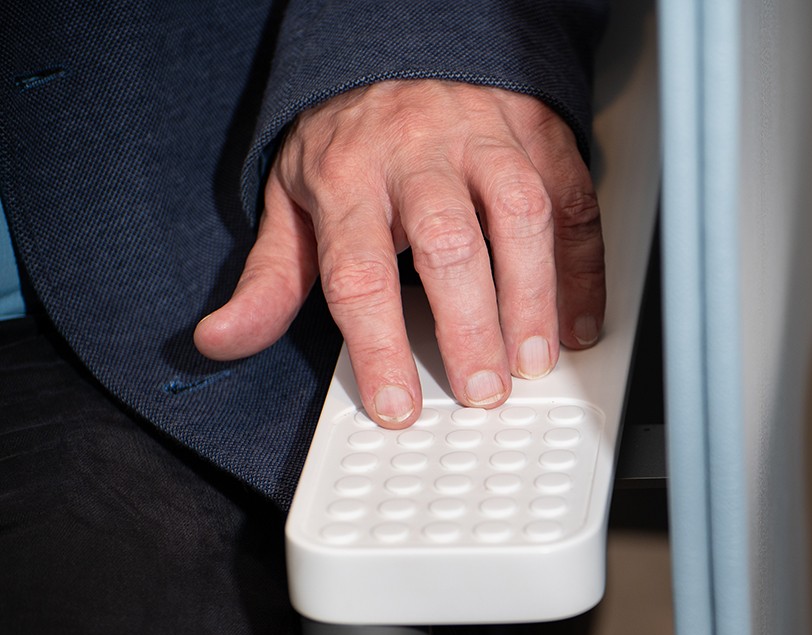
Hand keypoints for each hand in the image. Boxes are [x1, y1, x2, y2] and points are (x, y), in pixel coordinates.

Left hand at [194, 79, 604, 425]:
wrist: (401, 48)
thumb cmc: (350, 142)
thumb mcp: (293, 203)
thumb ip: (269, 281)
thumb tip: (221, 340)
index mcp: (347, 175)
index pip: (359, 272)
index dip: (381, 347)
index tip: (398, 406)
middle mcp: (418, 152)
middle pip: (448, 243)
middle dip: (470, 325)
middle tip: (483, 389)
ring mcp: (484, 139)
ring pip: (520, 213)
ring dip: (534, 295)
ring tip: (536, 359)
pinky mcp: (537, 134)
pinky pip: (572, 199)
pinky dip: (585, 264)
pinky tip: (580, 318)